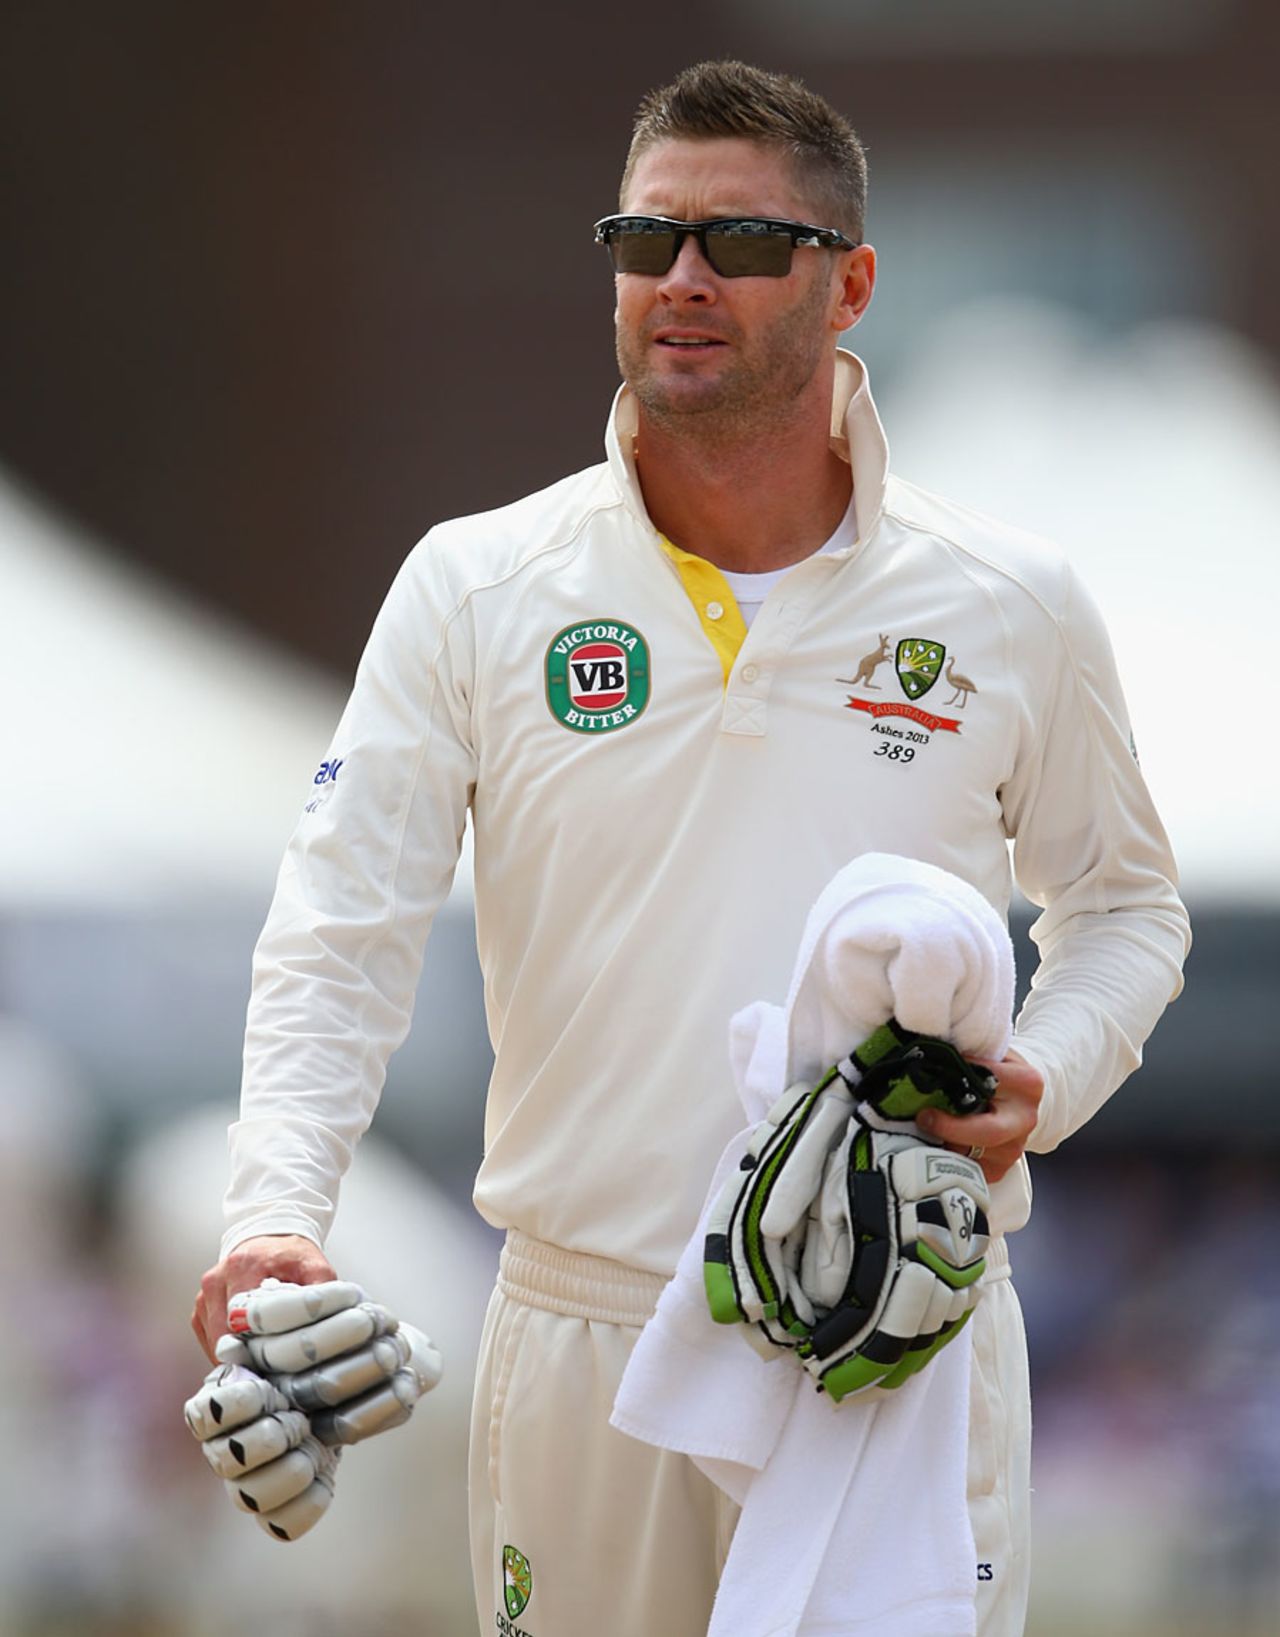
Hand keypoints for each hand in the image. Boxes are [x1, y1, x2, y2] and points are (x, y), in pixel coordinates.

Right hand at [191, 1234, 336, 1361]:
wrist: (268, 1239)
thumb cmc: (291, 1255)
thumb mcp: (314, 1265)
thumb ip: (321, 1290)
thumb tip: (329, 1321)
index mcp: (243, 1266)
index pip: (242, 1319)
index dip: (259, 1346)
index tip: (277, 1363)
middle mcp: (217, 1281)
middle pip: (224, 1336)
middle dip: (247, 1356)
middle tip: (272, 1370)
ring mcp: (205, 1296)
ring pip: (215, 1343)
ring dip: (236, 1357)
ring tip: (263, 1363)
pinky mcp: (201, 1310)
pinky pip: (210, 1341)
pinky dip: (228, 1351)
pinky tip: (249, 1350)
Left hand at [915, 1050, 1042, 1183]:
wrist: (1017, 1099)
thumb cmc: (997, 1073)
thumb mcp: (989, 1054)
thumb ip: (966, 1053)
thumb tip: (926, 1055)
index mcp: (1026, 1083)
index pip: (988, 1080)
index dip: (957, 1077)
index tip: (930, 1077)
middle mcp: (1025, 1119)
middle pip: (987, 1131)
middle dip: (950, 1127)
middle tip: (923, 1117)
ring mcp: (1015, 1148)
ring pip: (972, 1154)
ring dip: (943, 1143)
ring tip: (924, 1128)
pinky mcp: (1000, 1168)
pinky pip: (967, 1169)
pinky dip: (946, 1158)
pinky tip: (935, 1143)